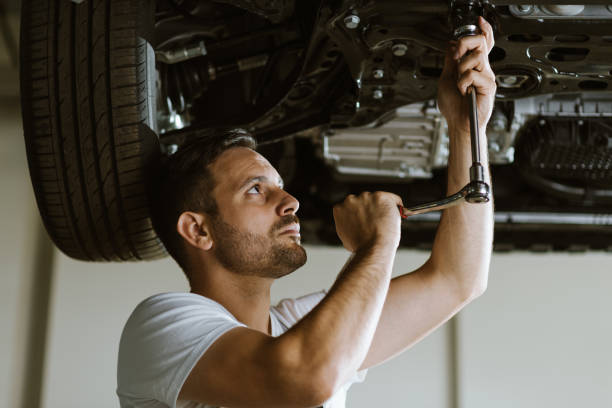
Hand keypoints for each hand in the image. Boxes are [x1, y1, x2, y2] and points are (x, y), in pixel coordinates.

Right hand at [333, 192, 402, 252]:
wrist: (373, 247)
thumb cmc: (361, 246)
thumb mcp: (345, 234)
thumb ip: (348, 223)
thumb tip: (356, 223)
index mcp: (340, 208)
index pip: (351, 206)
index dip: (360, 213)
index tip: (367, 219)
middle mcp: (350, 200)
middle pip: (364, 201)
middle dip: (370, 209)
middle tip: (378, 221)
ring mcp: (366, 197)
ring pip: (377, 199)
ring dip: (382, 207)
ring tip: (386, 222)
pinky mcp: (381, 197)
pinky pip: (393, 199)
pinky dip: (396, 206)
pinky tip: (396, 215)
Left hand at [437, 16, 496, 135]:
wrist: (458, 123)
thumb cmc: (454, 106)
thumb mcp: (446, 78)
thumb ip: (450, 61)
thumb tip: (452, 44)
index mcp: (473, 66)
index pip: (483, 43)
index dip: (483, 30)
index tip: (478, 21)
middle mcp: (482, 69)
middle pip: (481, 42)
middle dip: (465, 44)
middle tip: (457, 55)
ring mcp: (487, 76)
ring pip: (476, 57)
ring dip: (461, 69)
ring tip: (460, 83)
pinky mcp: (489, 86)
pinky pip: (473, 74)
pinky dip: (463, 83)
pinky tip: (464, 92)